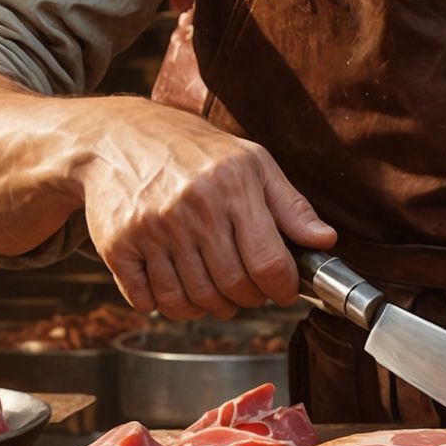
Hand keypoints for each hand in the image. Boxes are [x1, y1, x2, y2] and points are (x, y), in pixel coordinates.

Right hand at [73, 100, 336, 320]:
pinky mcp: (119, 246)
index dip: (283, 287)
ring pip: (191, 301)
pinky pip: (150, 301)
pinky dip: (167, 306)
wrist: (119, 138)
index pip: (267, 261)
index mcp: (234, 184)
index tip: (285, 290)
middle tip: (251, 292)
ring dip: (211, 308)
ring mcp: (154, 228)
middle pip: (232, 287)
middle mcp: (194, 207)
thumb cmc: (195, 151)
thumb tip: (325, 239)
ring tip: (219, 293)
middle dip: (249, 299)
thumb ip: (290, 204)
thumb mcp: (252, 162)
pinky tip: (178, 286)